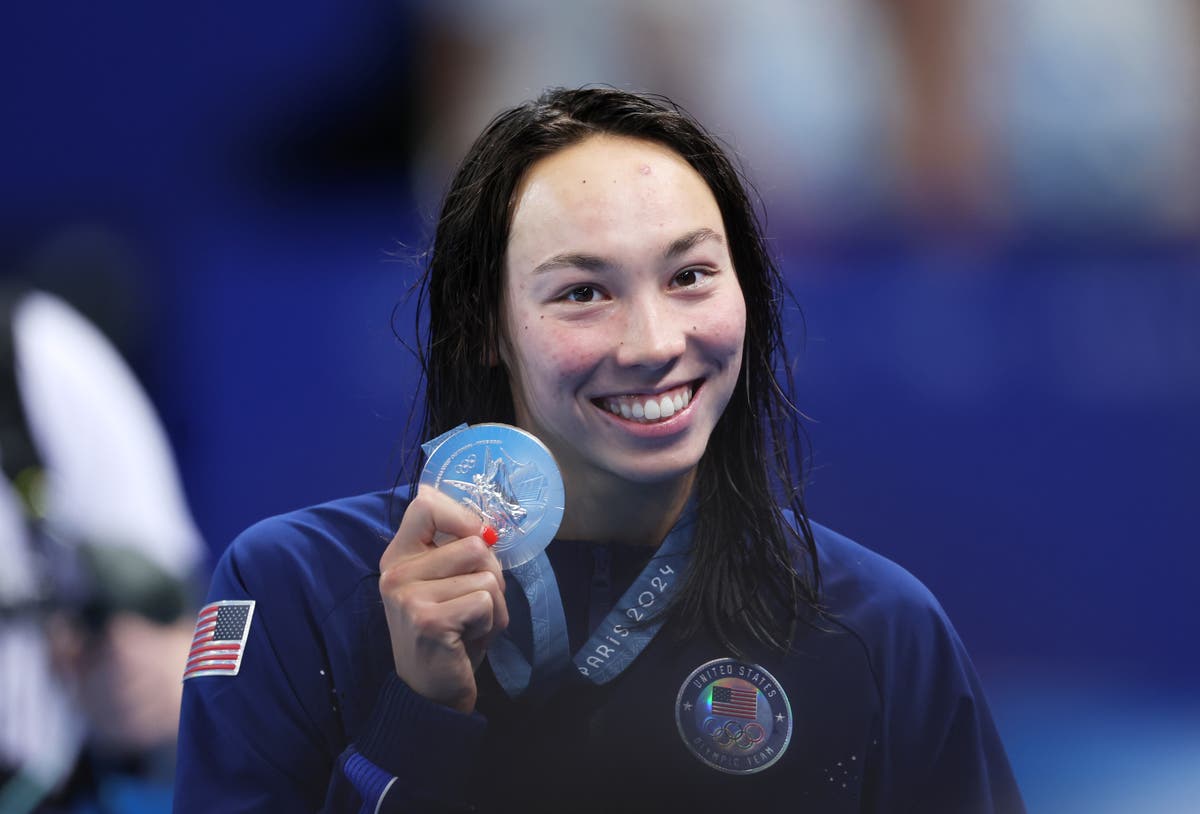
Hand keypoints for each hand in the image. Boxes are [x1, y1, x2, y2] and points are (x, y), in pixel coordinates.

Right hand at [379, 487, 507, 712]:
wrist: (431, 693)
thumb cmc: (448, 632)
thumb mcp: (445, 583)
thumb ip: (457, 551)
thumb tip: (487, 529)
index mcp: (398, 556)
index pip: (426, 504)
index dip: (462, 515)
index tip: (476, 538)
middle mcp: (396, 572)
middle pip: (474, 543)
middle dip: (491, 574)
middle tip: (474, 604)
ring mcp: (409, 596)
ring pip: (487, 574)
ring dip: (495, 604)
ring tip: (471, 623)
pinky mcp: (429, 620)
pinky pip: (486, 602)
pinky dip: (492, 622)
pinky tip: (469, 638)